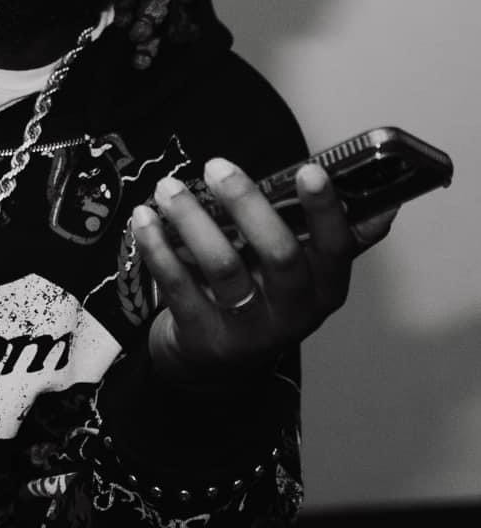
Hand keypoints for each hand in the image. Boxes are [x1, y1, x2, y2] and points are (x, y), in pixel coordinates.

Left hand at [130, 156, 395, 384]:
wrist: (217, 361)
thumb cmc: (264, 294)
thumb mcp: (304, 271)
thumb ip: (332, 236)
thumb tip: (384, 202)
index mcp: (326, 287)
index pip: (337, 247)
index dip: (325, 211)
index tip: (309, 170)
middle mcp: (295, 312)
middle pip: (279, 256)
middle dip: (248, 206)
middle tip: (216, 166)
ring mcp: (250, 329)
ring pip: (224, 268)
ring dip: (193, 221)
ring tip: (168, 187)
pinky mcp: (205, 337)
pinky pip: (179, 287)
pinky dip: (159, 248)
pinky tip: (144, 219)